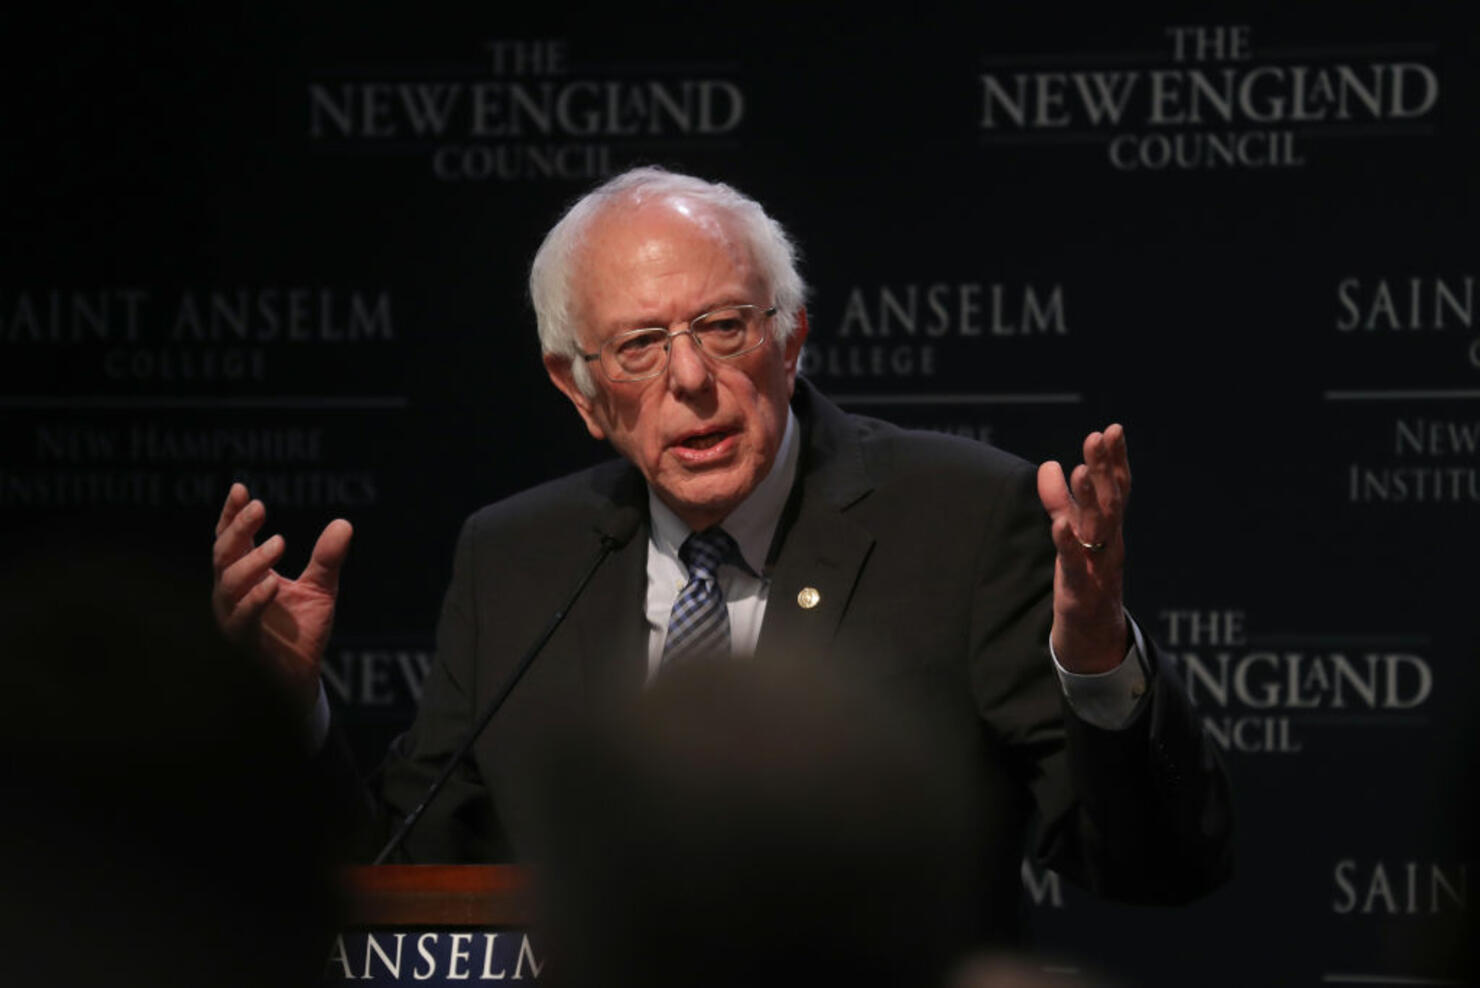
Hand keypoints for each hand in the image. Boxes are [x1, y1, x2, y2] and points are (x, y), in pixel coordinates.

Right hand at [211, 483, 352, 712]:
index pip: (232, 539)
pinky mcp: (244, 641)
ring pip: (229, 582)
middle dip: (238, 528)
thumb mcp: (320, 589)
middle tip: (260, 506)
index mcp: (247, 576)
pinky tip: (272, 584)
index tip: (241, 489)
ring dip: (252, 560)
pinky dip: (255, 599)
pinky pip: (242, 618)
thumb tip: (344, 522)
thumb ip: (327, 558)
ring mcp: (234, 616)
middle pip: (224, 554)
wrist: (300, 679)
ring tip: (280, 542)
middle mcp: (233, 593)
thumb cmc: (301, 632)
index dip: (232, 515)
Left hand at [1036, 425, 1130, 673]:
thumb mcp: (1073, 535)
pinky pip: (1075, 565)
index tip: (1113, 429)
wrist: (1093, 637)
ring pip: (1099, 529)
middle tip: (1098, 436)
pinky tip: (1060, 524)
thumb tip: (1054, 464)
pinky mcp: (1080, 591)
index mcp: (1111, 529)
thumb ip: (1061, 500)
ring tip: (1082, 470)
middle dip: (1104, 468)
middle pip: (1111, 501)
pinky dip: (1068, 544)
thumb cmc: (1085, 578)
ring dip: (1091, 499)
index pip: (1118, 488)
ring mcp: (1098, 566)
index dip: (1115, 460)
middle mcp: (1110, 543)